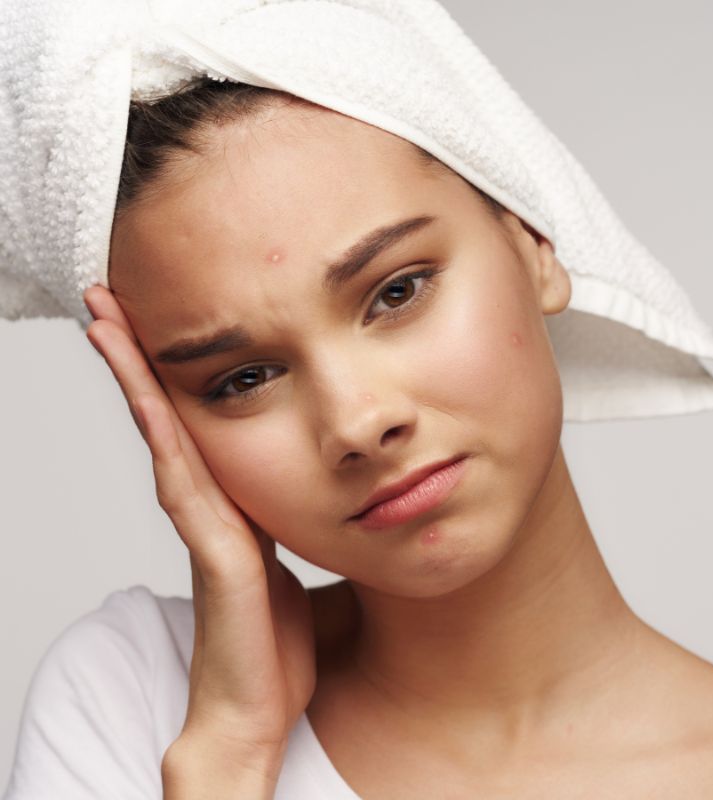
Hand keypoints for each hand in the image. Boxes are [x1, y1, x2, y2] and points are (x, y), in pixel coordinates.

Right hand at [83, 285, 316, 763]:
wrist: (260, 706)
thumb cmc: (274, 638)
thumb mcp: (292, 555)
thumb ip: (289, 515)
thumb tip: (315, 482)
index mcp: (230, 501)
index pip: (195, 419)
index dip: (171, 369)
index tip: (155, 316)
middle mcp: (208, 504)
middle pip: (165, 413)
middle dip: (137, 354)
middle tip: (109, 296)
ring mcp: (203, 524)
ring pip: (162, 434)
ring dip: (134, 377)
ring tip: (107, 320)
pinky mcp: (215, 550)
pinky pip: (183, 479)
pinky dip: (161, 433)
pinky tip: (146, 393)